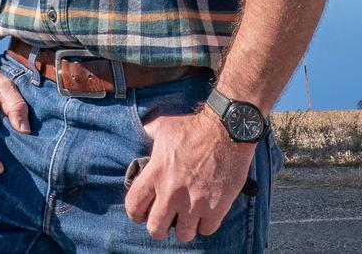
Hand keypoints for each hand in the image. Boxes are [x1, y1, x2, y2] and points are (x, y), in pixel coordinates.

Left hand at [124, 106, 257, 241]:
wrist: (227, 130)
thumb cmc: (194, 127)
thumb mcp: (163, 126)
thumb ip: (148, 134)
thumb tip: (141, 135)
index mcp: (156, 173)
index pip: (134, 205)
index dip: (136, 213)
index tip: (142, 213)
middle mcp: (172, 192)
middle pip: (155, 229)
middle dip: (159, 226)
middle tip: (166, 219)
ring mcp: (195, 202)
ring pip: (183, 235)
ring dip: (185, 228)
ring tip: (187, 217)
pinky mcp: (216, 207)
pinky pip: (206, 230)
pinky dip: (205, 224)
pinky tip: (206, 213)